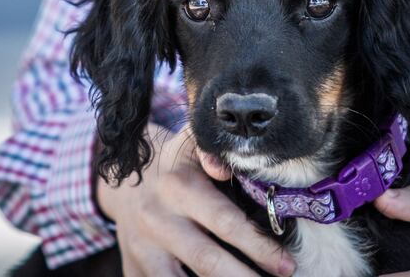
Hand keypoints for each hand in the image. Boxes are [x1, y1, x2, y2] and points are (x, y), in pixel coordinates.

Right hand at [97, 123, 295, 276]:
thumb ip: (213, 150)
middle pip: (207, 260)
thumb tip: (226, 168)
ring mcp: (143, 248)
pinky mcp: (134, 268)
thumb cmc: (173, 164)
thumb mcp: (192, 144)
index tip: (286, 263)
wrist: (123, 184)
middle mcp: (158, 219)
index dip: (258, 245)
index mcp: (178, 187)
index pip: (224, 221)